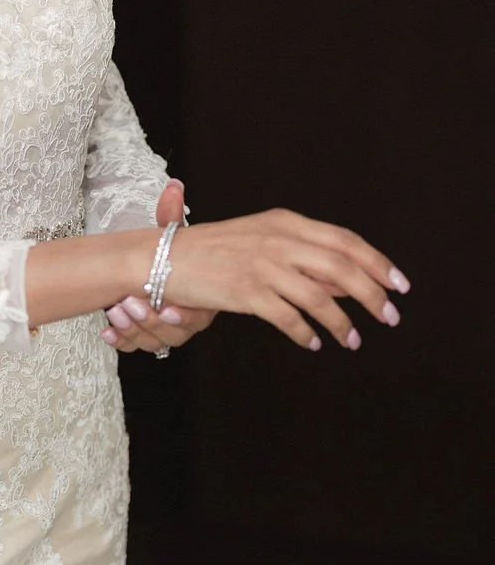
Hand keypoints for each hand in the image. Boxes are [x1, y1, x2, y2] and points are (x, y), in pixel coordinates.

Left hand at [100, 179, 217, 353]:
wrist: (147, 268)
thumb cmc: (164, 255)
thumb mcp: (167, 236)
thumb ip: (170, 217)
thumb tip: (173, 187)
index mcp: (199, 297)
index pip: (198, 316)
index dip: (184, 316)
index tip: (168, 310)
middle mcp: (184, 318)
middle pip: (173, 334)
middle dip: (149, 321)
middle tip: (129, 304)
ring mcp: (163, 330)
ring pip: (152, 342)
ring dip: (132, 330)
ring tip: (114, 311)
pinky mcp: (143, 336)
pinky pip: (134, 346)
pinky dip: (120, 341)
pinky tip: (107, 332)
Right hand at [155, 207, 410, 350]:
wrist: (165, 258)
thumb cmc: (215, 250)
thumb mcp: (262, 240)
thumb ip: (303, 256)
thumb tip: (346, 285)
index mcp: (285, 221)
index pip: (344, 240)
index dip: (377, 262)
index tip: (399, 284)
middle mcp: (278, 239)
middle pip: (341, 266)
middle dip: (372, 294)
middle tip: (389, 317)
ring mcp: (262, 265)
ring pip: (319, 296)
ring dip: (341, 322)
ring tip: (352, 340)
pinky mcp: (246, 291)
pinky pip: (288, 317)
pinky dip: (306, 333)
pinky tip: (313, 343)